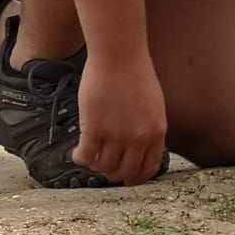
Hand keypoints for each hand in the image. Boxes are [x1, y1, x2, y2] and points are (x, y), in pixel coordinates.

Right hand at [73, 54, 167, 185]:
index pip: (148, 168)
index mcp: (156, 132)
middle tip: (106, 167)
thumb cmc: (136, 75)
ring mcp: (116, 135)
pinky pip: (86, 157)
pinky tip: (78, 153)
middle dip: (115, 174)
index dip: (136, 177)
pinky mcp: (94, 129)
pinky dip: (81, 159)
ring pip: (104, 167)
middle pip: (125, 172)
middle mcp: (138, 138)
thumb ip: (149, 128)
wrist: (119, 56)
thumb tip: (142, 148)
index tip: (127, 178)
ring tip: (92, 157)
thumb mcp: (154, 106)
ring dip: (96, 166)